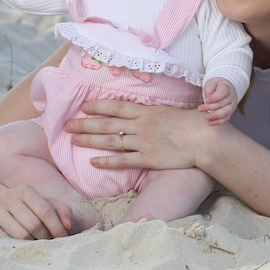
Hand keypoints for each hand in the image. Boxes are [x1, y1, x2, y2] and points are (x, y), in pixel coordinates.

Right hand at [0, 184, 72, 239]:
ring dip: (33, 244)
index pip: (45, 210)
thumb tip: (68, 226)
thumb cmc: (23, 205)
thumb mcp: (41, 202)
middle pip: (33, 225)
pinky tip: (23, 246)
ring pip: (20, 236)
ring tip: (38, 244)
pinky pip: (6, 242)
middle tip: (50, 243)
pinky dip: (18, 246)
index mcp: (24, 190)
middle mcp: (7, 197)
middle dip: (45, 237)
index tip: (64, 238)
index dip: (57, 227)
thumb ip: (60, 210)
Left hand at [65, 99, 209, 169]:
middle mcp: (140, 125)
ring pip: (110, 141)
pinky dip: (107, 161)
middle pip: (106, 124)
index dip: (98, 107)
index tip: (83, 107)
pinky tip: (94, 162)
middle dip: (84, 124)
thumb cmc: (192, 123)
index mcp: (146, 111)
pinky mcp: (148, 159)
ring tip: (73, 140)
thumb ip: (154, 114)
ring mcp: (143, 142)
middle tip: (66, 125)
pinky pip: (123, 160)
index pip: (115, 107)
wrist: (203, 138)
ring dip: (89, 140)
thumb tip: (144, 113)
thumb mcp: (170, 111)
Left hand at [198, 77, 237, 125]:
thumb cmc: (217, 86)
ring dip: (215, 116)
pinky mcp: (229, 113)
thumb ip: (209, 88)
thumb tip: (208, 96)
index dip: (215, 97)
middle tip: (200, 109)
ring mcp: (231, 106)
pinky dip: (218, 122)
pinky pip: (225, 119)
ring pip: (226, 112)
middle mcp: (231, 97)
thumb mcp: (212, 82)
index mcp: (227, 88)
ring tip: (206, 117)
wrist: (225, 89)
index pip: (223, 93)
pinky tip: (210, 123)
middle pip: (223, 103)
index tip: (206, 100)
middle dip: (211, 107)